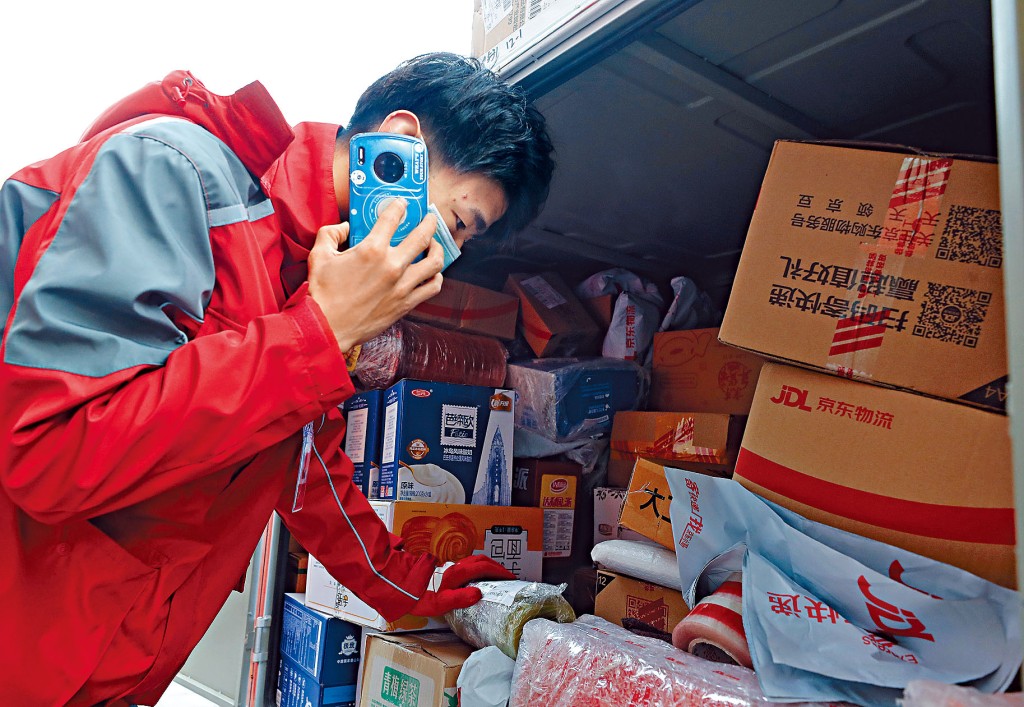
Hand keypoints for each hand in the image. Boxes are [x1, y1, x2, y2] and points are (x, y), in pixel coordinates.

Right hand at [307, 198, 443, 351]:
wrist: (328, 327)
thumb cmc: (323, 293)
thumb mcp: (320, 255)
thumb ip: (331, 233)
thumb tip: (345, 227)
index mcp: (372, 250)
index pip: (393, 218)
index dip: (399, 206)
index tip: (402, 203)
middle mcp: (392, 265)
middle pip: (423, 235)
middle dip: (429, 222)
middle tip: (430, 218)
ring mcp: (403, 285)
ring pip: (434, 262)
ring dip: (438, 249)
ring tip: (434, 245)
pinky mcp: (407, 303)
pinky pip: (433, 287)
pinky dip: (436, 277)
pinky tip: (432, 273)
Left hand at [408, 555, 515, 616]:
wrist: (401, 588)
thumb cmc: (421, 598)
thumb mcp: (440, 603)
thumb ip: (460, 598)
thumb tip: (479, 594)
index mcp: (457, 573)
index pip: (484, 567)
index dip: (499, 571)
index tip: (510, 578)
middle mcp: (455, 566)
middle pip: (481, 560)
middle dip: (496, 567)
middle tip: (506, 576)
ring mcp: (451, 566)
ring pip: (474, 560)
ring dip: (488, 566)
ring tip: (496, 576)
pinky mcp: (447, 570)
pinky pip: (468, 564)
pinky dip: (479, 567)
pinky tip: (478, 577)